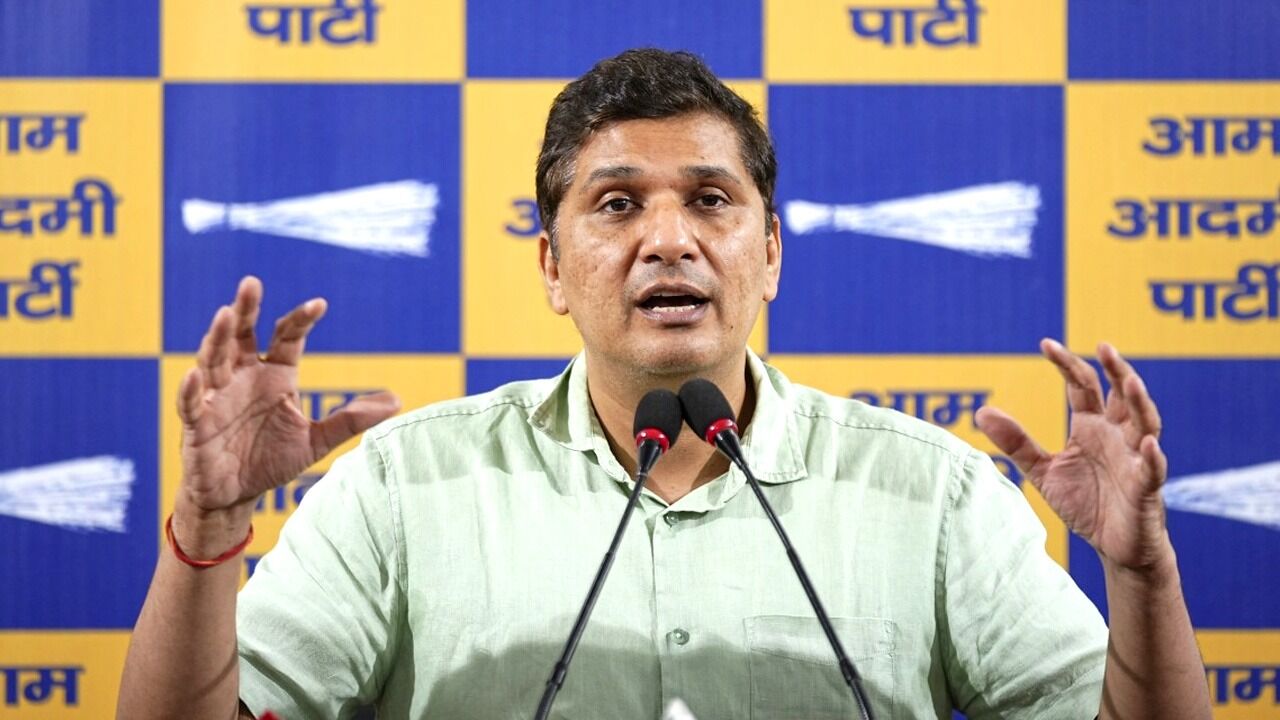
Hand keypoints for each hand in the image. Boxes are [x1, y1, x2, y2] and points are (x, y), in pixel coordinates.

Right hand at [176, 277, 400, 517]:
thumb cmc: (272, 460)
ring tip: (225, 314)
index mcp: (275, 375)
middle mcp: (244, 377)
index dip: (301, 320)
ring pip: (214, 360)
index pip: (287, 337)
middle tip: (251, 283)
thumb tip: (397, 401)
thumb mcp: (317, 440)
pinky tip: (193, 375)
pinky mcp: (196, 424)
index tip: (320, 304)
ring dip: (218, 338)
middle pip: (242, 335)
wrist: (237, 495)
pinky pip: (190, 403)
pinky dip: (190, 390)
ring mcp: (217, 397)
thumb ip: (351, 420)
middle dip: (245, 309)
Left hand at [975, 339, 1170, 571]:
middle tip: (1104, 347)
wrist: (1113, 547)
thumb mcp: (1043, 471)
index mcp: (1092, 427)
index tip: (1046, 344)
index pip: (1083, 386)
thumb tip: (982, 412)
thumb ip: (1017, 443)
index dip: (1067, 365)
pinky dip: (1153, 457)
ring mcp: (1136, 459)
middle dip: (1116, 370)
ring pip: (1146, 423)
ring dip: (1139, 403)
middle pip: (1121, 395)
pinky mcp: (1146, 488)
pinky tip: (1149, 444)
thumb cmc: (1085, 504)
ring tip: (1130, 383)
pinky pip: (1153, 470)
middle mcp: (1118, 436)